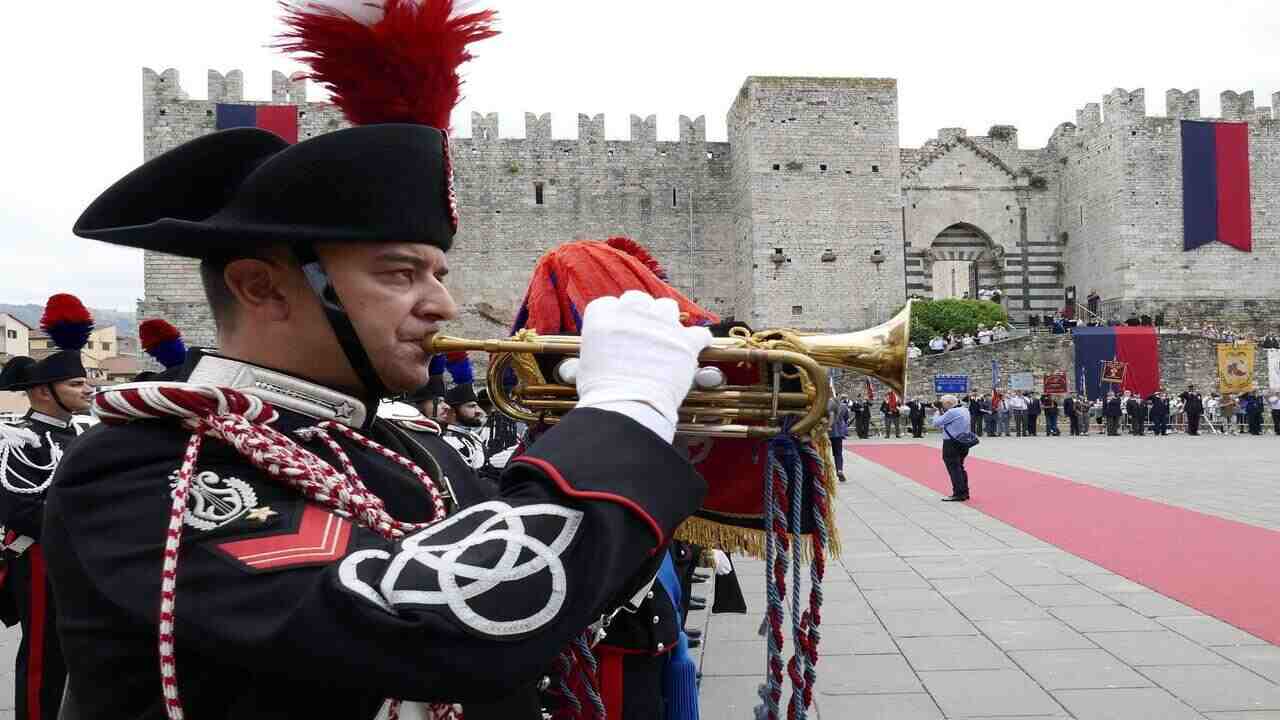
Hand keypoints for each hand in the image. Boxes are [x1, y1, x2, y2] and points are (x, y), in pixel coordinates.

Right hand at [576, 291, 713, 439]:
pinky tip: (694, 346)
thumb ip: (588, 357)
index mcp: (603, 317)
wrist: (629, 407)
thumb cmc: (602, 393)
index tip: (617, 330)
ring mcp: (661, 325)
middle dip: (640, 312)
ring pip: (667, 306)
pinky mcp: (685, 341)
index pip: (609, 304)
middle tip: (641, 332)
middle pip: (638, 299)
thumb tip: (576, 365)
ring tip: (665, 336)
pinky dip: (697, 340)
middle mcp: (632, 313)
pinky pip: (699, 332)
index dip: (614, 318)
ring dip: (666, 319)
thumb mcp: (584, 370)